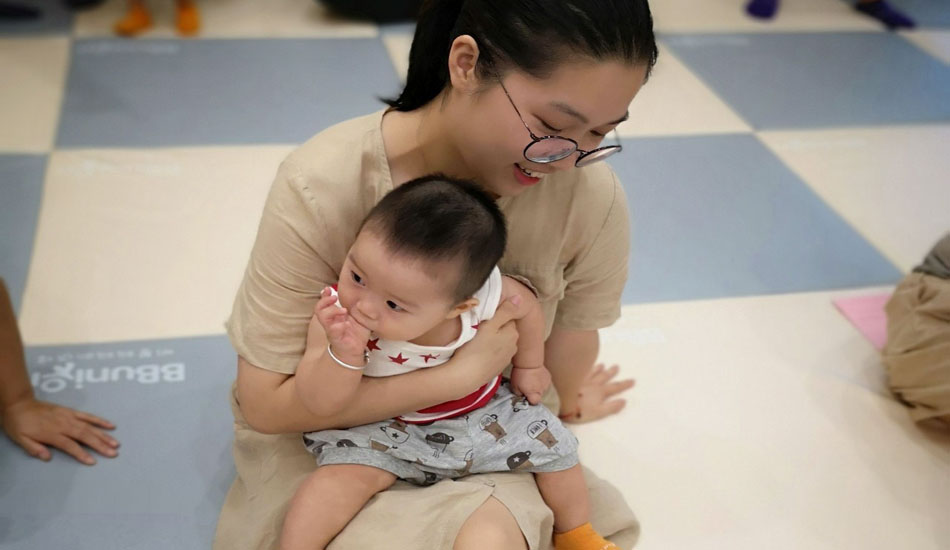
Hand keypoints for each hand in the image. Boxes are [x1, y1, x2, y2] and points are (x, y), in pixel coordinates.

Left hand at [2, 398, 118, 464]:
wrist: (19, 404)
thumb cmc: (19, 424)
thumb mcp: (20, 439)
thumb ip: (34, 448)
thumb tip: (47, 458)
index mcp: (52, 433)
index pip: (70, 445)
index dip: (81, 454)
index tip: (93, 462)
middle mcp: (63, 424)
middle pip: (85, 436)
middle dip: (100, 445)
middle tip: (113, 453)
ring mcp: (69, 416)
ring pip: (90, 427)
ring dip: (104, 435)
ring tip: (116, 443)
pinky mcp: (71, 411)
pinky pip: (88, 416)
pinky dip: (100, 421)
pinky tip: (111, 426)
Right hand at [311, 287, 369, 364]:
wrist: (355, 351)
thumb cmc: (356, 332)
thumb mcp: (358, 316)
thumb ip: (356, 306)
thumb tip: (359, 295)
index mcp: (334, 314)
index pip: (324, 303)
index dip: (324, 295)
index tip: (328, 289)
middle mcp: (330, 321)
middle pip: (319, 309)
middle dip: (325, 301)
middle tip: (335, 298)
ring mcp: (331, 330)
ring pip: (324, 318)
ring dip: (333, 312)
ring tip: (344, 311)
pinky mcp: (336, 338)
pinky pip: (333, 331)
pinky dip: (339, 326)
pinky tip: (346, 324)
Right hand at [453, 295, 522, 386]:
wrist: (466, 376)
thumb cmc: (476, 348)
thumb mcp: (490, 325)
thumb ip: (506, 311)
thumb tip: (520, 297)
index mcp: (513, 333)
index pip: (507, 317)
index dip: (494, 316)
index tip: (483, 318)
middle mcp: (514, 346)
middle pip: (504, 330)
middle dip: (494, 328)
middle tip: (477, 329)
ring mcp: (505, 358)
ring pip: (499, 342)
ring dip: (491, 340)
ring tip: (476, 341)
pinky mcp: (496, 368)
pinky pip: (494, 354)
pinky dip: (487, 352)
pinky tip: (477, 353)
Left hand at [509, 366, 551, 404]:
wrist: (528, 361)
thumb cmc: (520, 374)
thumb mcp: (514, 387)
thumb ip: (518, 394)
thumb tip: (521, 396)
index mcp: (534, 394)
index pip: (534, 402)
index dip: (529, 400)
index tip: (524, 396)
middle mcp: (542, 390)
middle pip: (538, 396)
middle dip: (532, 392)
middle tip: (525, 385)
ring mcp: (546, 384)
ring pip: (541, 388)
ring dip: (537, 386)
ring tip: (530, 379)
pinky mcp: (548, 377)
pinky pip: (544, 382)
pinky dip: (540, 380)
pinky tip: (535, 375)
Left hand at [561, 363, 634, 423]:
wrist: (559, 403)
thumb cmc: (579, 411)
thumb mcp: (598, 412)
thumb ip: (611, 407)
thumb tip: (624, 401)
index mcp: (599, 392)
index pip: (615, 387)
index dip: (624, 384)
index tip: (633, 380)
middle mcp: (592, 384)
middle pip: (604, 377)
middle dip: (612, 372)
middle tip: (617, 366)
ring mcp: (581, 380)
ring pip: (593, 372)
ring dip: (599, 369)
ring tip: (603, 364)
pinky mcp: (570, 379)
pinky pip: (580, 371)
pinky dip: (585, 367)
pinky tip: (583, 365)